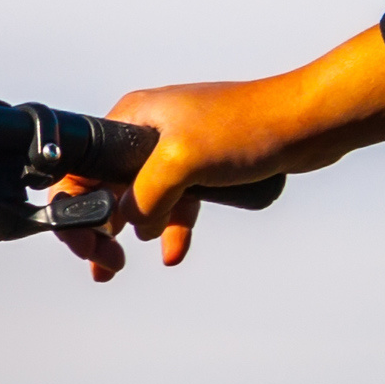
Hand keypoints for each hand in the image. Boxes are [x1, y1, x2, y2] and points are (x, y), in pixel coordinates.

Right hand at [55, 24, 384, 278]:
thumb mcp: (179, 164)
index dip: (74, 210)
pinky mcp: (203, 165)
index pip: (81, 168)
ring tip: (119, 265)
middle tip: (104, 262)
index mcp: (133, 118)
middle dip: (99, 229)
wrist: (309, 122)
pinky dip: (171, 226)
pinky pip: (175, 202)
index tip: (88, 242)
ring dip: (132, 232)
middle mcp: (148, 131)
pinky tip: (173, 251)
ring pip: (139, 200)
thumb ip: (141, 198)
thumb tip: (128, 225)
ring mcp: (176, 149)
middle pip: (104, 187)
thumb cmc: (250, 125)